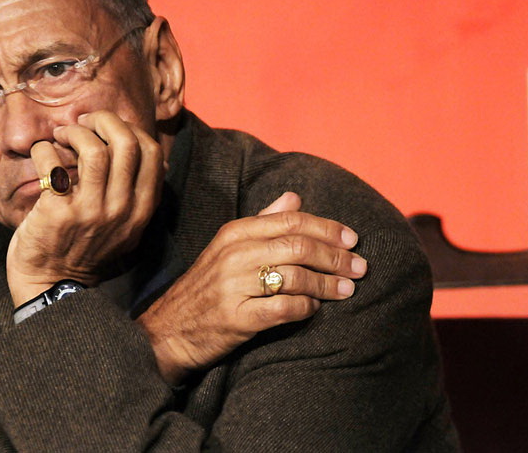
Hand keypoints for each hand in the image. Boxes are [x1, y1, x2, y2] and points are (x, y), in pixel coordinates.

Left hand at [6, 111, 164, 305]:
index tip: (109, 129)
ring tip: (62, 134)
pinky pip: (53, 162)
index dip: (130, 129)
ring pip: (93, 148)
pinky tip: (43, 154)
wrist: (53, 284)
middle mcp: (121, 209)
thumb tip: (147, 153)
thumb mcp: (127, 226)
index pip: (151, 152)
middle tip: (84, 123)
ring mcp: (90, 211)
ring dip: (75, 131)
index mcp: (142, 209)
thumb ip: (138, 194)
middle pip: (127, 142)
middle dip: (103, 120)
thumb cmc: (87, 248)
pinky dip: (45, 148)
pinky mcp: (58, 212)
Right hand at [136, 192, 365, 383]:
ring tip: (347, 290)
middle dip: (335, 257)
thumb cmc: (208, 285)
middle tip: (360, 267)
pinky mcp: (236, 318)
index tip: (352, 239)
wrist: (167, 329)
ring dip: (328, 284)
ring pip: (294, 277)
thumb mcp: (230, 246)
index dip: (328, 228)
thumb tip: (295, 197)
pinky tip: (314, 309)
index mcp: (236, 232)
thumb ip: (264, 220)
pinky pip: (282, 308)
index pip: (292, 221)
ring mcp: (233, 286)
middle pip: (298, 247)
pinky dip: (305, 308)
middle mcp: (234, 254)